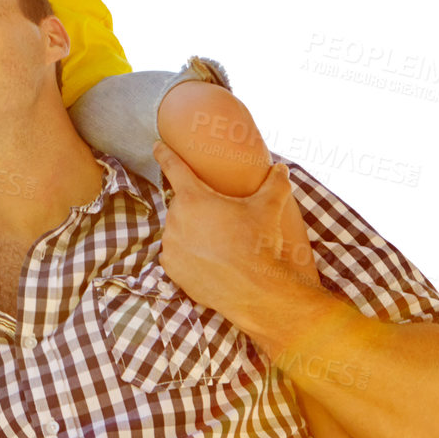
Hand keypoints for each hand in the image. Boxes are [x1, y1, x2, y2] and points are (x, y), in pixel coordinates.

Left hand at [151, 142, 317, 332]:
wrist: (256, 290)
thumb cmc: (259, 244)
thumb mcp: (269, 208)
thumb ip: (275, 183)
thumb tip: (281, 169)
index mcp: (193, 198)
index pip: (174, 168)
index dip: (165, 154)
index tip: (157, 147)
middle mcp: (175, 219)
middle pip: (182, 204)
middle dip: (198, 207)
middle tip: (221, 220)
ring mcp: (171, 245)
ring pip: (178, 229)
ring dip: (192, 231)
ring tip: (219, 243)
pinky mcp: (171, 268)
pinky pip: (175, 253)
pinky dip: (187, 253)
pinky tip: (207, 258)